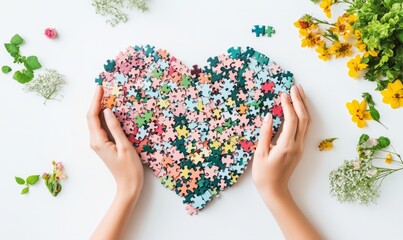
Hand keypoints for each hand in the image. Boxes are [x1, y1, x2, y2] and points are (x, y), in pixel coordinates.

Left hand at [87, 86, 143, 195]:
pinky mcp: (104, 146)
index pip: (92, 116)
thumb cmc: (129, 169)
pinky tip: (110, 112)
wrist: (128, 186)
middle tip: (103, 89)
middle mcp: (95, 141)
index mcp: (98, 141)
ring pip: (95, 122)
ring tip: (106, 96)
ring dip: (99, 109)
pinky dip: (103, 117)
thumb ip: (115, 128)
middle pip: (91, 118)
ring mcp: (99, 144)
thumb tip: (107, 111)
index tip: (100, 88)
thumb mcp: (124, 146)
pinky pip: (101, 128)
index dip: (95, 101)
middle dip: (96, 102)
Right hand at [253, 84, 308, 199]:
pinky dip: (302, 115)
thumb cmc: (264, 174)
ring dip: (304, 106)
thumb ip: (265, 134)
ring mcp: (300, 147)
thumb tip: (269, 116)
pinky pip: (304, 128)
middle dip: (300, 101)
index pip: (291, 120)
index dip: (288, 105)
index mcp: (286, 146)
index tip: (282, 93)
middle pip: (304, 118)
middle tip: (295, 87)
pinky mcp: (299, 148)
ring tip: (299, 93)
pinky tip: (298, 108)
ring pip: (307, 122)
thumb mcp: (260, 154)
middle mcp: (297, 145)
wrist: (275, 191)